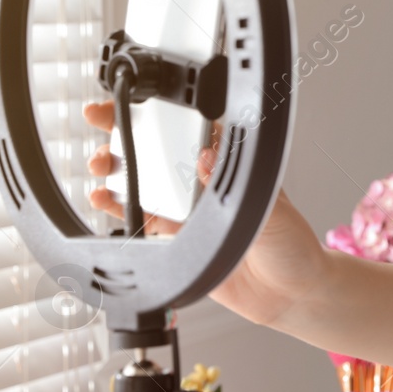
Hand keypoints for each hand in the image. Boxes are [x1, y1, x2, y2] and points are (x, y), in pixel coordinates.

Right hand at [82, 101, 324, 327]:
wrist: (289, 294)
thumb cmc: (292, 244)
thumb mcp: (273, 210)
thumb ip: (239, 187)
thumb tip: (209, 156)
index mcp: (234, 165)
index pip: (195, 129)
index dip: (166, 111)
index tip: (139, 98)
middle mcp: (207, 182)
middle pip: (160, 149)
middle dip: (127, 130)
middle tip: (102, 119)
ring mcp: (188, 209)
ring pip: (144, 180)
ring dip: (117, 167)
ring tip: (100, 162)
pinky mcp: (176, 238)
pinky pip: (140, 219)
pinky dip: (118, 208)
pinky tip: (102, 198)